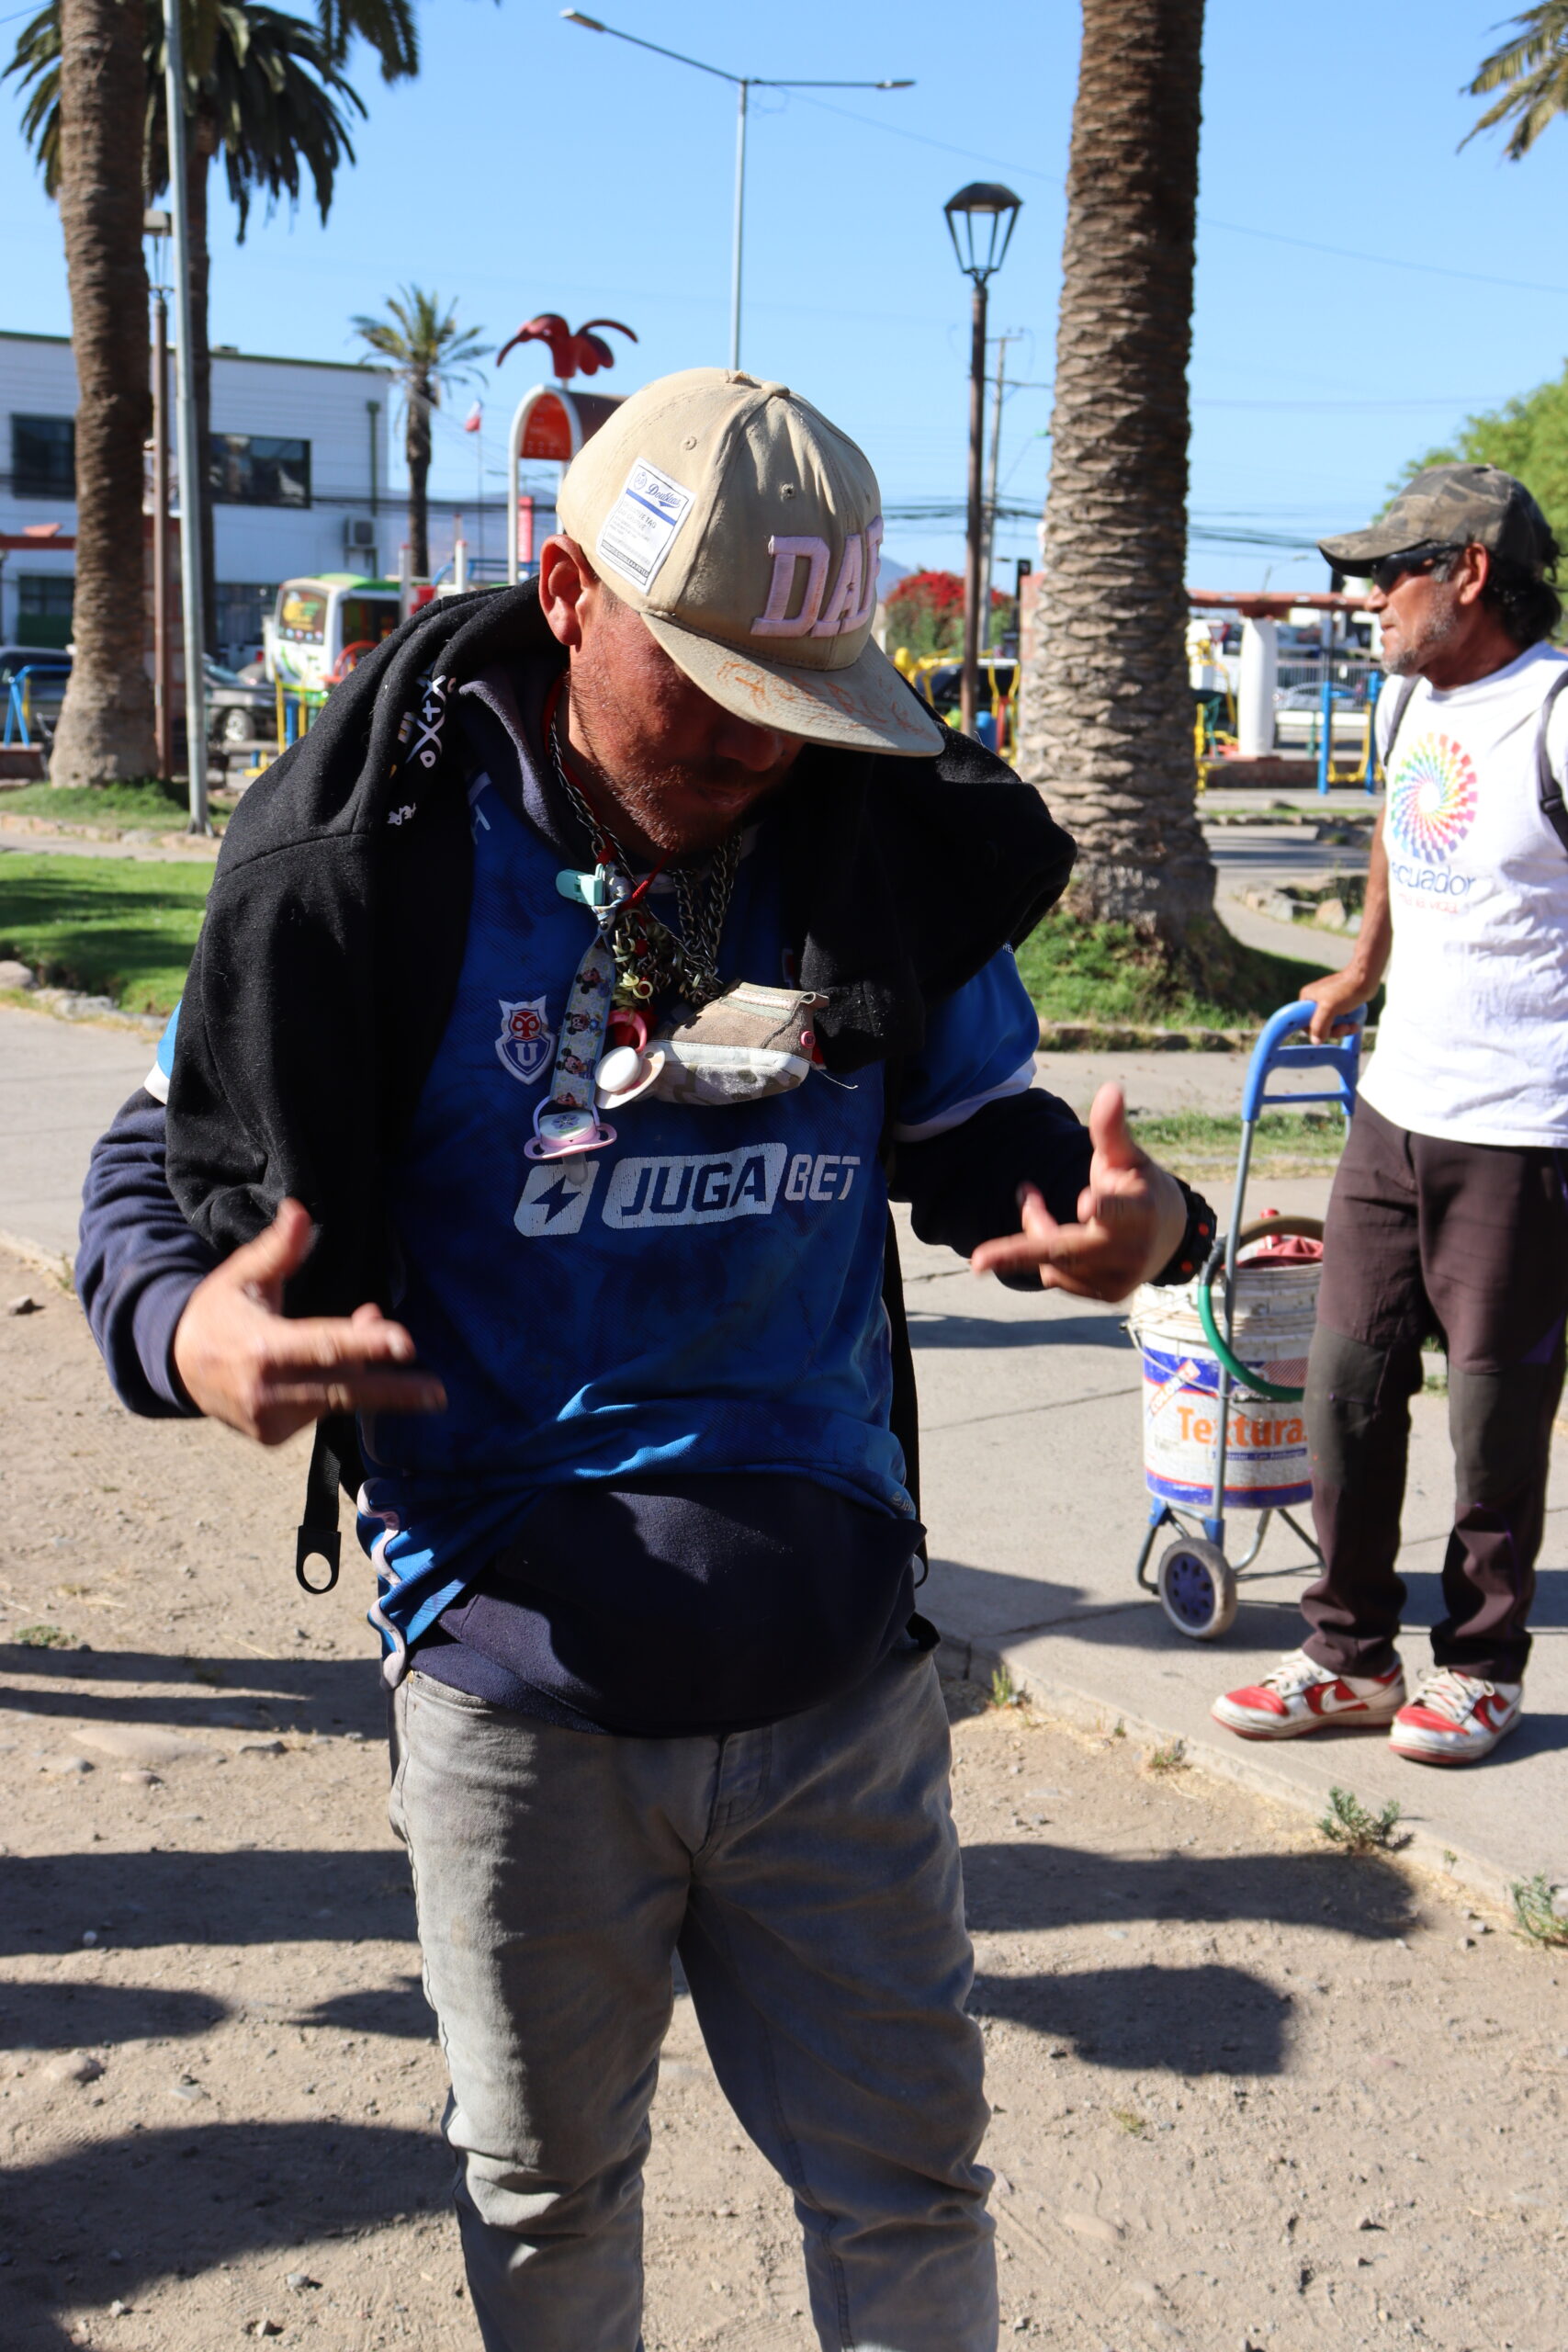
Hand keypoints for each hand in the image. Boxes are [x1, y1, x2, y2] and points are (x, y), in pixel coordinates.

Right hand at [171, 1198, 445, 1445]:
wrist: (176, 1366)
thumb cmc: (219, 1312)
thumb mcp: (241, 1275)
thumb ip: (278, 1249)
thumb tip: (300, 1210)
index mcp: (262, 1348)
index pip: (325, 1347)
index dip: (367, 1344)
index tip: (406, 1344)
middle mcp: (266, 1392)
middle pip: (342, 1390)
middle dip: (393, 1391)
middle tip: (437, 1392)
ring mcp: (269, 1420)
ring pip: (335, 1402)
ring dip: (372, 1382)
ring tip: (406, 1364)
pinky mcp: (272, 1437)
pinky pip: (319, 1414)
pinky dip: (341, 1394)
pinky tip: (350, 1373)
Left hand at [969, 1084, 1186, 1302]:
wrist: (1170, 1235)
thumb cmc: (1138, 1185)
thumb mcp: (1127, 1157)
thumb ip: (1112, 1130)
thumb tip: (1110, 1088)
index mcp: (1140, 1209)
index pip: (1120, 1208)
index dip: (1105, 1206)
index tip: (1086, 1204)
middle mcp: (1132, 1249)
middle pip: (1068, 1250)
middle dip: (1021, 1251)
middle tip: (977, 1261)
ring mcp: (1121, 1277)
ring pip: (1055, 1261)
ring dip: (1033, 1231)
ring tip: (1032, 1200)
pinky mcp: (1109, 1294)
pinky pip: (1058, 1276)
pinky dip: (1043, 1255)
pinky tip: (1048, 1229)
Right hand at [1298, 966, 1369, 1042]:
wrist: (1366, 978)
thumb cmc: (1347, 989)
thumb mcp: (1329, 1009)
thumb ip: (1319, 1026)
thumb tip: (1315, 1042)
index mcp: (1307, 998)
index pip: (1303, 1022)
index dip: (1314, 1031)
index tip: (1325, 1034)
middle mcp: (1316, 1001)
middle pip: (1319, 1026)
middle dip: (1332, 1030)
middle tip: (1343, 1028)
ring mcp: (1328, 1004)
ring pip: (1331, 1025)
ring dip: (1342, 1029)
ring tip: (1351, 1025)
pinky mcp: (1340, 1006)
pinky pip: (1340, 1021)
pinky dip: (1348, 1025)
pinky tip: (1355, 1024)